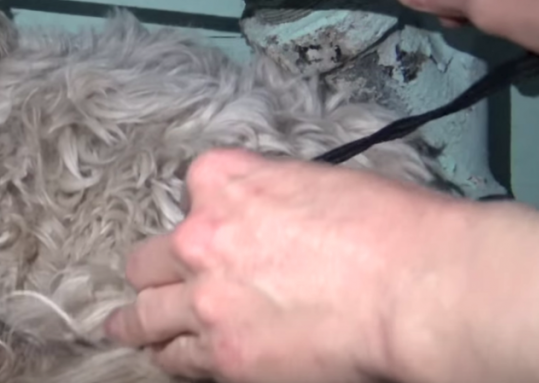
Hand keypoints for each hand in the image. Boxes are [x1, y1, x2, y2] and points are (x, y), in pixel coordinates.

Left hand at [103, 148, 474, 382]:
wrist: (415, 289)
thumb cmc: (390, 228)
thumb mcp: (322, 181)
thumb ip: (277, 195)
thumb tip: (279, 217)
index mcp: (225, 179)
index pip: (193, 187)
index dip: (208, 209)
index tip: (218, 224)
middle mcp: (200, 235)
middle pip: (149, 255)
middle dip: (154, 268)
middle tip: (151, 281)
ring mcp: (204, 298)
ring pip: (145, 314)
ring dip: (136, 321)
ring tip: (123, 328)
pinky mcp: (222, 354)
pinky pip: (177, 359)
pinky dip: (173, 358)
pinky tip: (167, 359)